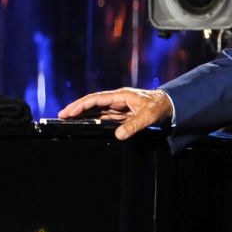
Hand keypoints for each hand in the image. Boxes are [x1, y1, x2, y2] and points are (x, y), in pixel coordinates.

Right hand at [58, 87, 172, 139]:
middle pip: (92, 103)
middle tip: (61, 116)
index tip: (69, 112)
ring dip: (83, 114)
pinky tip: (85, 124)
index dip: (81, 105)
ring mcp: (119, 107)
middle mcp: (117, 100)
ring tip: (68, 119)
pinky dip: (92, 119)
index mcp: (121, 96)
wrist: (170, 105)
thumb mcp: (148, 116)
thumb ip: (134, 125)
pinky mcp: (122, 114)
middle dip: (76, 108)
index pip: (96, 99)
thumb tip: (118, 135)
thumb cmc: (160, 107)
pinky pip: (103, 116)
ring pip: (96, 110)